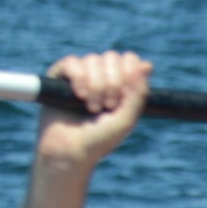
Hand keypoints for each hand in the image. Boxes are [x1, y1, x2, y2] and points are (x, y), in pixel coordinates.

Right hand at [35, 51, 149, 169]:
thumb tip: (146, 65)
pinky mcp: (60, 74)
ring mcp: (80, 73)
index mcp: (120, 83)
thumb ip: (139, 94)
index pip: (129, 59)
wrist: (70, 151)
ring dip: (96, 86)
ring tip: (92, 108)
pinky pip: (73, 62)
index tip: (124, 95)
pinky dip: (79, 79)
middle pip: (112, 57)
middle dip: (113, 83)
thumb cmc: (100, 139)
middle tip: (108, 106)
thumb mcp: (126, 119)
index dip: (129, 72)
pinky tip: (79, 97)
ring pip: (93, 59)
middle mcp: (101, 75)